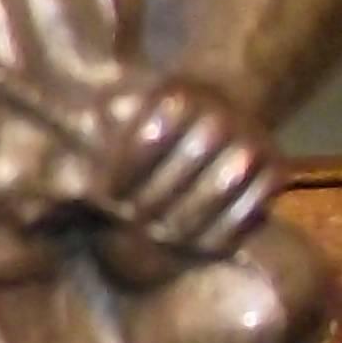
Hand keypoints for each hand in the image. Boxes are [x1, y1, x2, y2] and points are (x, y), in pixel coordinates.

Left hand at [90, 76, 277, 260]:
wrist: (221, 107)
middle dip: (147, 204)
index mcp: (177, 97)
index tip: (104, 197)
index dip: (122, 175)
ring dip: (181, 222)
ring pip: (215, 192)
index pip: (145, 139)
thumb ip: (92, 129)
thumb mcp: (120, 108)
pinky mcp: (275, 170)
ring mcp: (252, 143)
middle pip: (179, 172)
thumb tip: (65, 179)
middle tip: (128, 223)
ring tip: (156, 237)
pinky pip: (249, 209)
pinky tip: (192, 245)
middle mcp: (219, 116)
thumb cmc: (155, 118)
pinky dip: (219, 233)